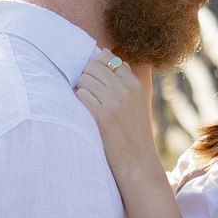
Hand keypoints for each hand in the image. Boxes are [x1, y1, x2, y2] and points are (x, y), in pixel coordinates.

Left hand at [74, 52, 155, 167]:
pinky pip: (82, 95)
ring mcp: (115, 102)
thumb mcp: (136, 102)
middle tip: (85, 92)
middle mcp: (126, 89)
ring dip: (80, 89)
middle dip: (85, 76)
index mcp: (134, 84)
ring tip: (85, 103)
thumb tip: (105, 55)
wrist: (137, 161)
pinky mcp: (104, 117)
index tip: (94, 81)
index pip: (109, 59)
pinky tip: (84, 111)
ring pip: (85, 79)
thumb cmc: (133, 133)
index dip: (96, 67)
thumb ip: (124, 80)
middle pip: (93, 66)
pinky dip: (79, 100)